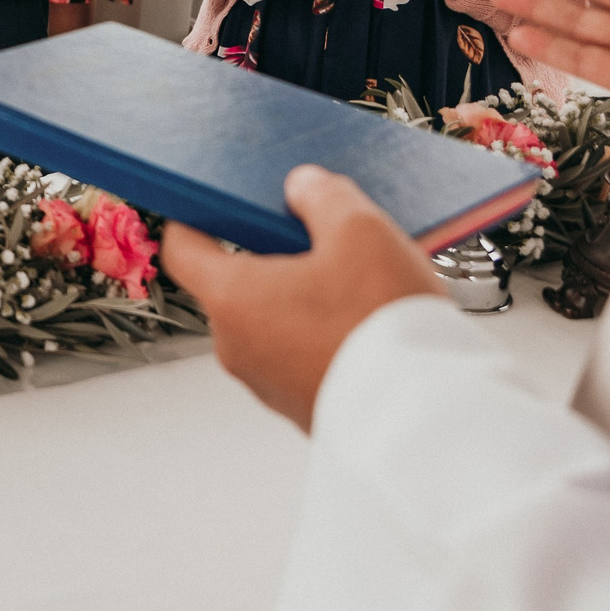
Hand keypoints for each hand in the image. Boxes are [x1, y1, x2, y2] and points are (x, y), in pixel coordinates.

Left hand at [162, 166, 444, 431]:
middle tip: (318, 238)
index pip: (182, 249)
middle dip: (273, 257)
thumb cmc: (383, 327)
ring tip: (359, 283)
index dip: (197, 218)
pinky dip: (324, 335)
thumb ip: (322, 196)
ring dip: (305, 299)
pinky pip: (302, 357)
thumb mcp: (360, 232)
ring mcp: (269, 385)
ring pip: (274, 323)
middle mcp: (238, 347)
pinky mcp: (305, 410)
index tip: (214, 203)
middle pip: (236, 285)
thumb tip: (302, 187)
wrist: (427, 423)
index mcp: (231, 299)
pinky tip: (369, 323)